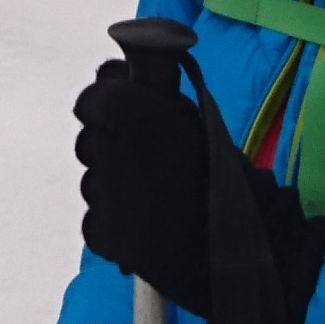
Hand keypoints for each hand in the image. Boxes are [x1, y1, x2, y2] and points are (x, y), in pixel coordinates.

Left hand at [73, 58, 213, 308]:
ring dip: (113, 183)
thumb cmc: (224, 179)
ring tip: (152, 198)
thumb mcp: (198, 123)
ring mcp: (103, 197)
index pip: (91, 99)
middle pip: (89, 140)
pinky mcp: (101, 234)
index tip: (122, 114)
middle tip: (146, 160)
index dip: (105, 104)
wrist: (235, 250)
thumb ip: (152, 98)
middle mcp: (114, 153)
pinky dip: (113, 219)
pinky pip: (94, 217)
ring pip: (92, 179)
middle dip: (111, 145)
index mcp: (140, 119)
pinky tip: (145, 224)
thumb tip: (112, 73)